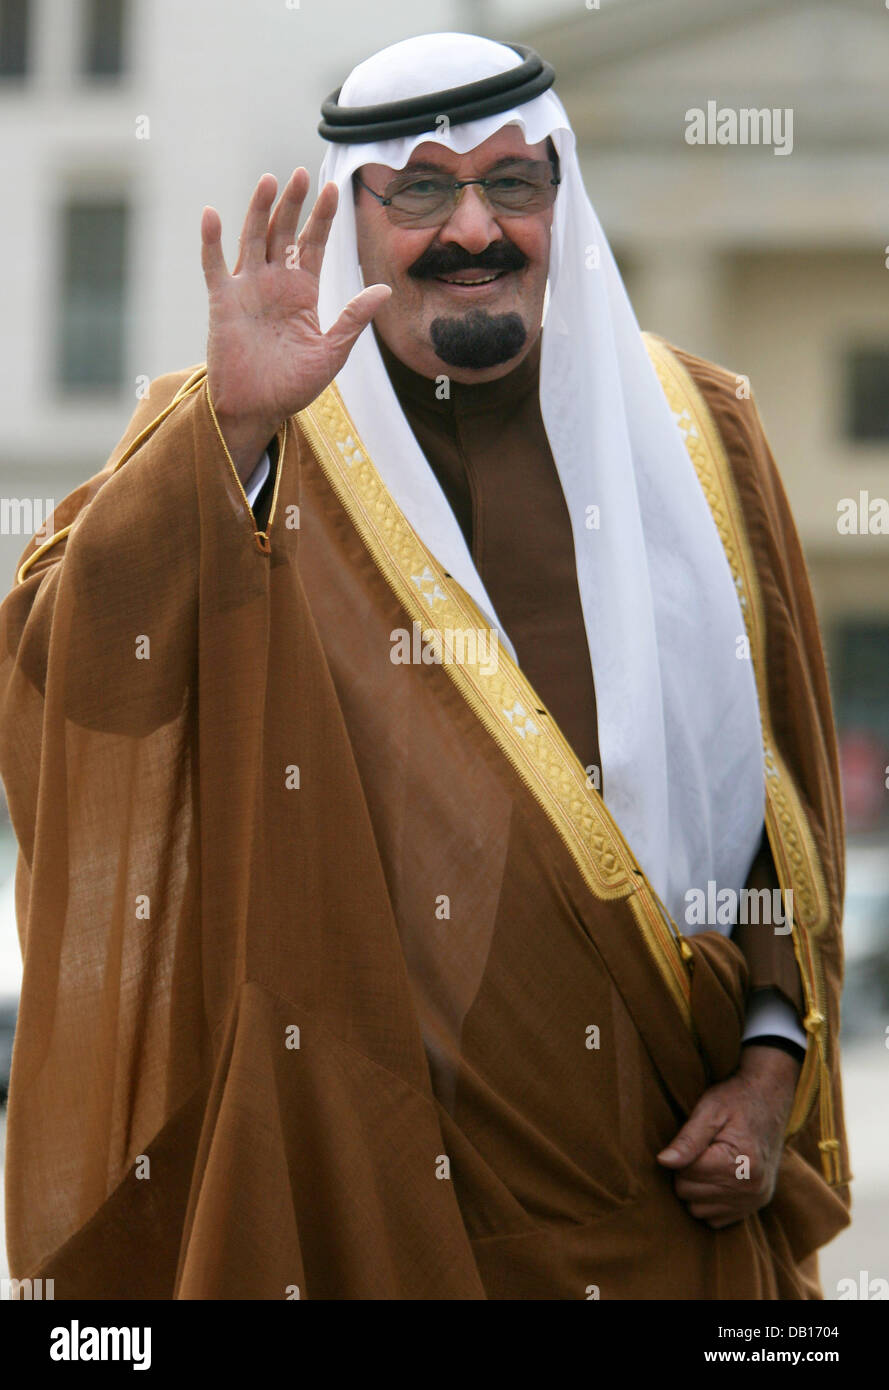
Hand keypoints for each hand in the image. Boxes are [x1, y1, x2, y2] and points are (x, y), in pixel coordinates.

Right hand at [200, 168, 390, 478]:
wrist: (257, 410)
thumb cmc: (293, 386)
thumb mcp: (331, 353)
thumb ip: (353, 319)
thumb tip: (384, 289)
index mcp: (301, 292)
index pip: (312, 244)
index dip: (321, 217)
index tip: (332, 188)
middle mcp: (274, 283)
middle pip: (283, 232)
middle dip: (293, 204)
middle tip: (301, 173)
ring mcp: (247, 289)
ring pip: (252, 239)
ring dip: (259, 210)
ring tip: (270, 180)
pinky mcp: (222, 302)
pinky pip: (214, 266)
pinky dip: (211, 241)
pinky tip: (212, 215)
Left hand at [656, 1044, 800, 1227]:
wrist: (771, 1098)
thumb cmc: (736, 1099)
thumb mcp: (709, 1110)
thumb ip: (687, 1139)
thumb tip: (662, 1162)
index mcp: (741, 1163)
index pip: (685, 1175)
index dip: (681, 1156)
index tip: (694, 1140)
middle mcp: (751, 1188)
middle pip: (689, 1195)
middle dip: (686, 1173)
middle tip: (700, 1150)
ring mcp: (755, 1200)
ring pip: (699, 1211)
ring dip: (696, 1189)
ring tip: (707, 1162)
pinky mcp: (756, 1205)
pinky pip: (716, 1219)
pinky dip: (710, 1202)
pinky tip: (716, 1177)